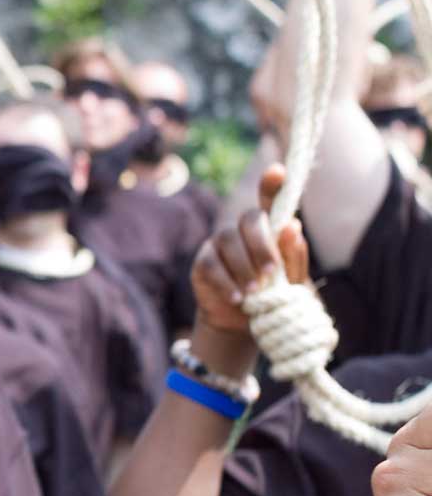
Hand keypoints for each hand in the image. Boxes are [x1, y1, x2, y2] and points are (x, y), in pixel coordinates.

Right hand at [190, 165, 309, 334]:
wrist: (243, 324)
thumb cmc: (273, 297)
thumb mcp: (292, 281)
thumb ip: (293, 257)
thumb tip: (292, 226)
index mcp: (269, 230)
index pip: (270, 201)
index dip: (272, 184)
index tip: (278, 171)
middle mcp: (242, 230)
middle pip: (249, 218)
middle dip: (261, 244)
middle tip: (272, 271)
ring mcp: (219, 244)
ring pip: (227, 240)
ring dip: (244, 267)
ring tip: (256, 291)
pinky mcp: (202, 262)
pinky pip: (211, 264)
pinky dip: (226, 282)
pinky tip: (238, 297)